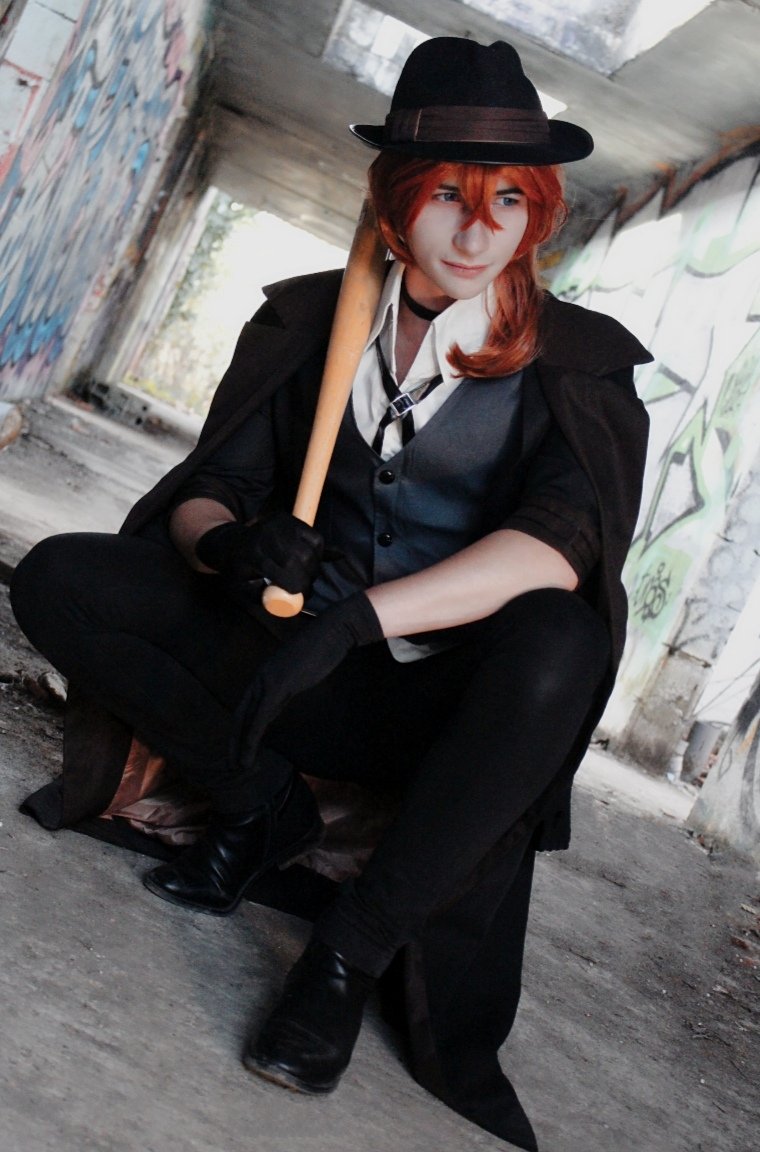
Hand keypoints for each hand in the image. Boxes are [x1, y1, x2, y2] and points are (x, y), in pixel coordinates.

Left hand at [195, 512, 323, 593]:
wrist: (232, 542)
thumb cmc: (238, 569)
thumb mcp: (243, 587)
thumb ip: (263, 597)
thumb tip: (286, 603)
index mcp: (253, 553)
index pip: (283, 568)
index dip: (297, 584)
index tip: (300, 594)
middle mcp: (268, 535)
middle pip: (301, 557)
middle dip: (308, 577)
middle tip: (306, 588)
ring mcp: (280, 524)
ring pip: (310, 548)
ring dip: (314, 566)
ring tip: (306, 575)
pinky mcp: (291, 519)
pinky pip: (315, 539)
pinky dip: (317, 552)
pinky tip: (308, 561)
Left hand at [231, 592, 382, 772]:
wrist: (333, 631)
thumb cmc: (321, 649)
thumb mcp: (299, 673)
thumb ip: (287, 687)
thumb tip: (280, 702)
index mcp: (265, 676)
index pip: (247, 708)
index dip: (240, 730)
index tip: (239, 749)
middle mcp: (261, 679)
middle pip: (240, 715)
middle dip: (234, 741)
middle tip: (231, 763)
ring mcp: (268, 681)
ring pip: (247, 719)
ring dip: (241, 744)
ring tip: (239, 765)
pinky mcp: (277, 684)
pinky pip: (260, 716)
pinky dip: (252, 735)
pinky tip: (248, 750)